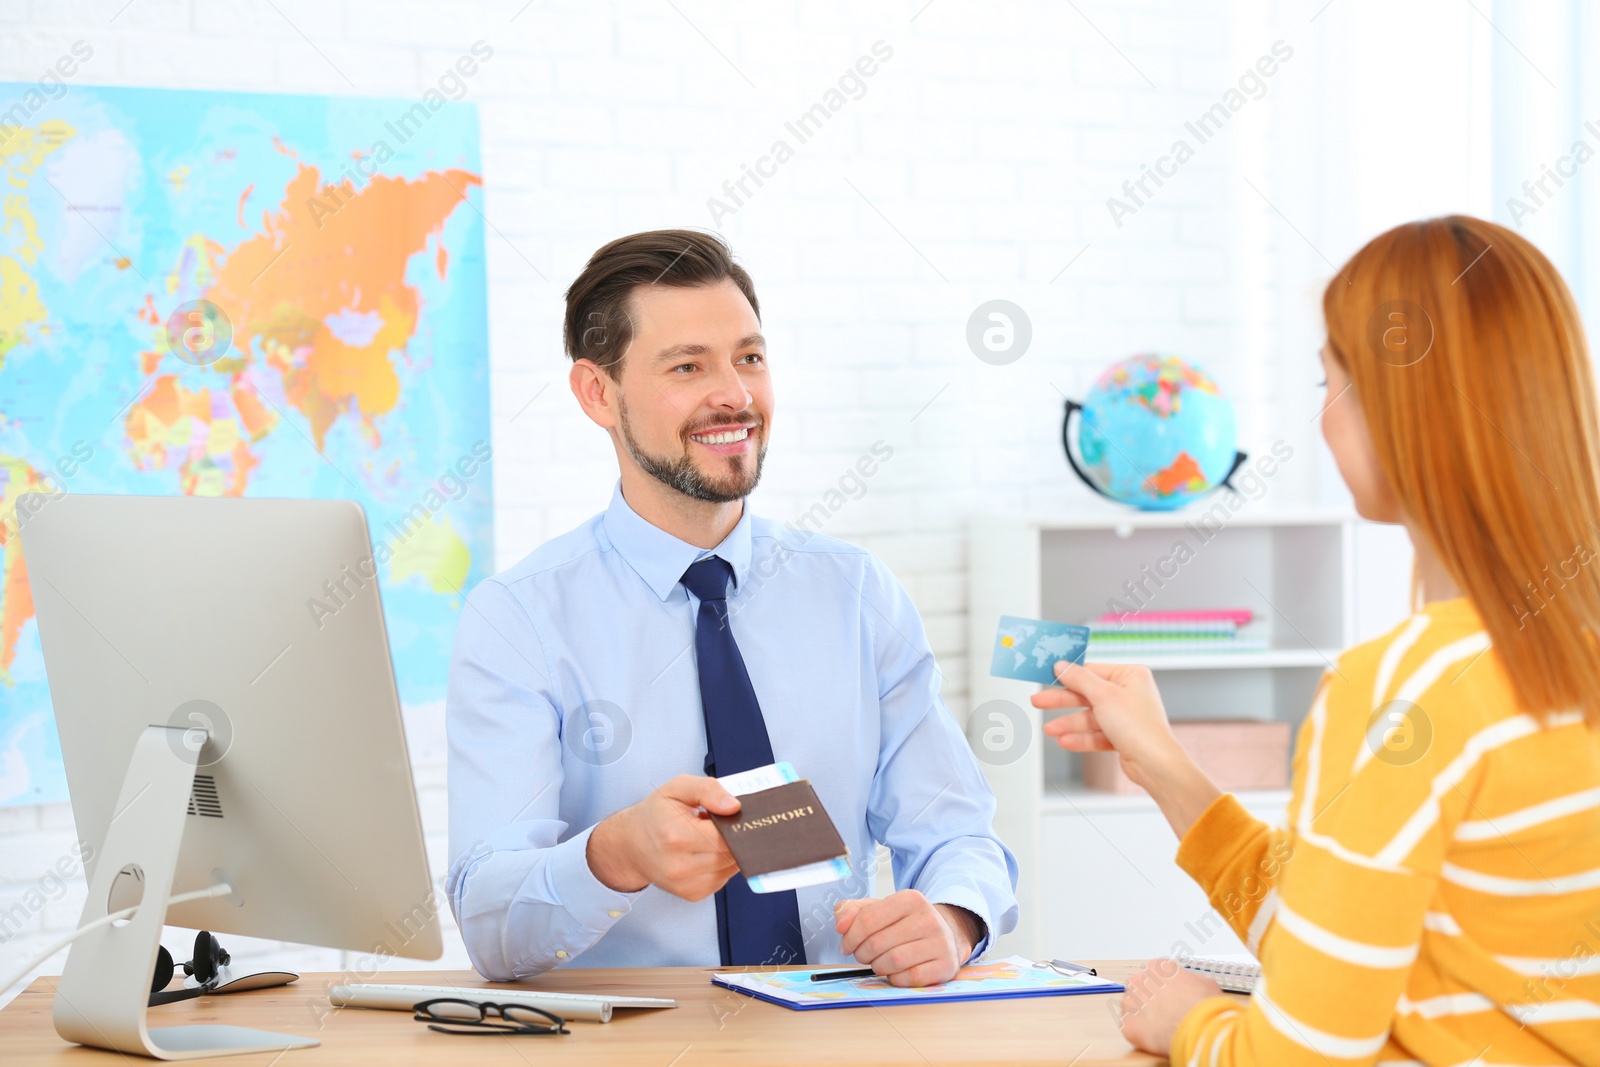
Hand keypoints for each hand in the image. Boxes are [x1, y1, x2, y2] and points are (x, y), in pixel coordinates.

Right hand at [586, 774, 740, 900]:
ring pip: (730, 869)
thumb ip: (708, 790)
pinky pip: (722, 879)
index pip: (725, 836)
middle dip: (734, 838)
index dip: (736, 825)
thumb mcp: (678, 788)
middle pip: (730, 854)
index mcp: (676, 836)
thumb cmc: (655, 814)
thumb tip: (734, 807)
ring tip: (711, 837)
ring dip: (729, 852)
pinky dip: (722, 865)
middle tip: (723, 824)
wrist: (631, 844)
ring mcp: (685, 884)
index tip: (735, 816)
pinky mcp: (691, 894)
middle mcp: (679, 865)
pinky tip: (707, 852)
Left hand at [834, 890, 979, 986]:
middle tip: (863, 956)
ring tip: (878, 963)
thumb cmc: (904, 924)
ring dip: (878, 967)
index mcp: (910, 899)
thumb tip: (841, 925)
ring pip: (893, 961)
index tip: (846, 945)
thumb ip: (851, 910)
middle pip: (877, 943)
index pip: (867, 919)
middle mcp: (929, 918)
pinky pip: (911, 977)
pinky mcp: (946, 965)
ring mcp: (940, 942)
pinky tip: (896, 972)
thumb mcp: (878, 909)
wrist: (944, 937)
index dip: (850, 937)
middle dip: (862, 954)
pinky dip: (896, 978)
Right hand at [1035, 661, 1221, 837]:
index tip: (1047, 676)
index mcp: (1131, 676)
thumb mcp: (1103, 695)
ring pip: (1090, 717)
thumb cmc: (1139, 727)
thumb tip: (1062, 666)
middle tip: (1039, 701)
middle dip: (1062, 701)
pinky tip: (1065, 741)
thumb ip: (1079, 679)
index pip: (1092, 671)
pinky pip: (1097, 734)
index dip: (1069, 676)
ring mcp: (1126, 716)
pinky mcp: (1123, 737)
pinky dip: (1082, 738)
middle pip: (1088, 694)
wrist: (1155, 764)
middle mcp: (1130, 694)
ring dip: (1069, 724)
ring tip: (1050, 730)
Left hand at [1116, 960, 1222, 1054]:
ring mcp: (1130, 1002)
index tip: (1170, 997)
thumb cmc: (1203, 1005)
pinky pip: (1131, 1028)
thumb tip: (1194, 988)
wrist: (1197, 1026)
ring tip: (1162, 1026)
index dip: (1165, 988)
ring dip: (1143, 1016)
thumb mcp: (1207, 983)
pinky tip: (1156, 1037)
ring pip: (1132, 1008)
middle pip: (1141, 989)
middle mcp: (1139, 980)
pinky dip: (1141, 1034)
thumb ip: (1192, 981)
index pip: (1155, 974)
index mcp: (1158, 967)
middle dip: (1150, 1000)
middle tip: (1165, 1013)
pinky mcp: (1128, 1024)